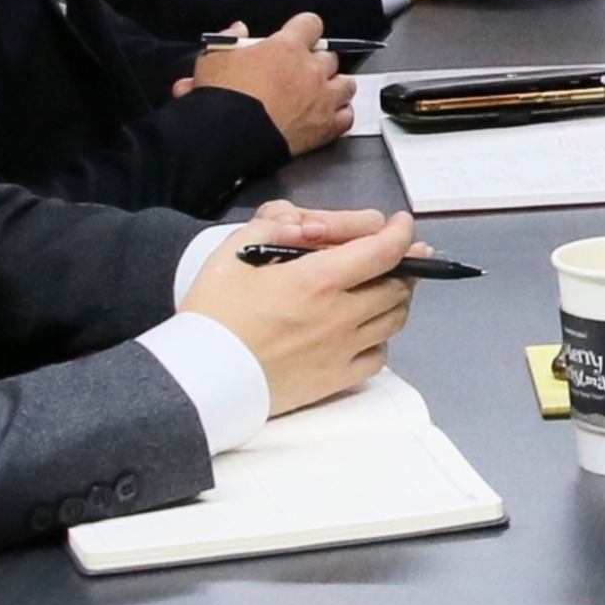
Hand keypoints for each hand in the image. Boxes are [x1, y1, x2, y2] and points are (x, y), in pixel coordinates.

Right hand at [183, 14, 353, 152]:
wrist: (230, 136)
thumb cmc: (223, 98)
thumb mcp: (213, 58)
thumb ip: (230, 39)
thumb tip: (238, 30)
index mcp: (286, 47)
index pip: (311, 24)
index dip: (305, 28)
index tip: (301, 34)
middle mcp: (310, 70)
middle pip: (330, 56)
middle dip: (318, 62)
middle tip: (303, 70)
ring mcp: (322, 98)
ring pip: (346, 84)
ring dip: (335, 86)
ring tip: (323, 91)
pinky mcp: (325, 127)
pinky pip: (347, 116)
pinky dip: (341, 114)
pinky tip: (330, 115)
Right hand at [186, 204, 419, 411]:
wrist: (200, 377)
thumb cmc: (214, 314)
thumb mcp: (233, 252)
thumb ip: (275, 228)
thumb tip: (308, 225)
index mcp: (317, 280)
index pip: (383, 251)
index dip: (401, 233)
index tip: (400, 225)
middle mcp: (339, 315)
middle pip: (397, 286)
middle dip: (404, 265)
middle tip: (399, 256)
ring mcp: (341, 350)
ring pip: (394, 320)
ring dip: (397, 300)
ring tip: (386, 288)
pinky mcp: (336, 379)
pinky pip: (378, 357)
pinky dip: (380, 338)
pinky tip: (366, 330)